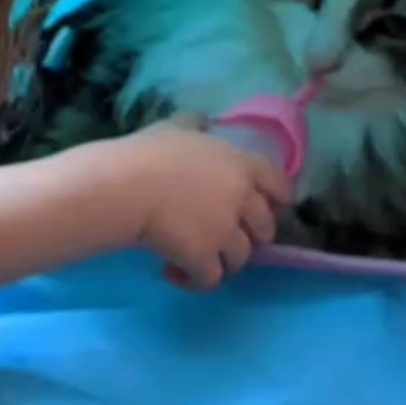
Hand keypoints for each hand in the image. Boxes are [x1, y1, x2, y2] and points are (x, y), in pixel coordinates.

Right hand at [117, 120, 292, 288]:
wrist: (124, 187)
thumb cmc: (146, 153)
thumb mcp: (175, 128)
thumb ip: (195, 126)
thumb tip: (202, 123)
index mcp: (240, 165)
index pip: (280, 185)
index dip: (279, 200)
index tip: (271, 210)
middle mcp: (241, 199)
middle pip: (265, 229)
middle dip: (249, 237)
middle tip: (224, 239)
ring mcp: (225, 232)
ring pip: (241, 258)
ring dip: (222, 262)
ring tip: (197, 260)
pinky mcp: (204, 258)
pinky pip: (212, 280)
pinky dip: (195, 281)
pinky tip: (175, 273)